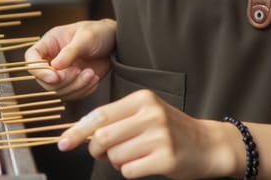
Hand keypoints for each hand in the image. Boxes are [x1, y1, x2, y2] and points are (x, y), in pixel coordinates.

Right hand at [24, 19, 115, 100]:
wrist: (114, 42)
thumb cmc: (98, 32)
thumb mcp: (85, 37)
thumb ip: (70, 52)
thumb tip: (55, 67)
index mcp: (50, 43)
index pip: (32, 58)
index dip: (38, 70)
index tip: (55, 76)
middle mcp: (52, 59)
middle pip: (45, 80)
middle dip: (63, 81)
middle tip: (79, 71)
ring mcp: (62, 73)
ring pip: (59, 91)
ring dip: (76, 87)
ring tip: (90, 74)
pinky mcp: (73, 84)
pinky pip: (73, 95)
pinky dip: (84, 91)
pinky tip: (94, 79)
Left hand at [56, 90, 238, 178]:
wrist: (207, 144)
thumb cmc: (171, 130)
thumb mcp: (146, 114)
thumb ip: (118, 120)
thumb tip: (84, 135)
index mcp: (143, 99)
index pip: (101, 114)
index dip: (78, 130)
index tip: (63, 143)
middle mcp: (151, 114)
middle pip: (103, 136)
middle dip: (97, 149)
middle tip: (105, 153)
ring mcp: (159, 136)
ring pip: (115, 156)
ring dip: (118, 161)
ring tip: (135, 155)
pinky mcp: (165, 158)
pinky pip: (129, 170)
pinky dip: (131, 171)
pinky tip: (146, 164)